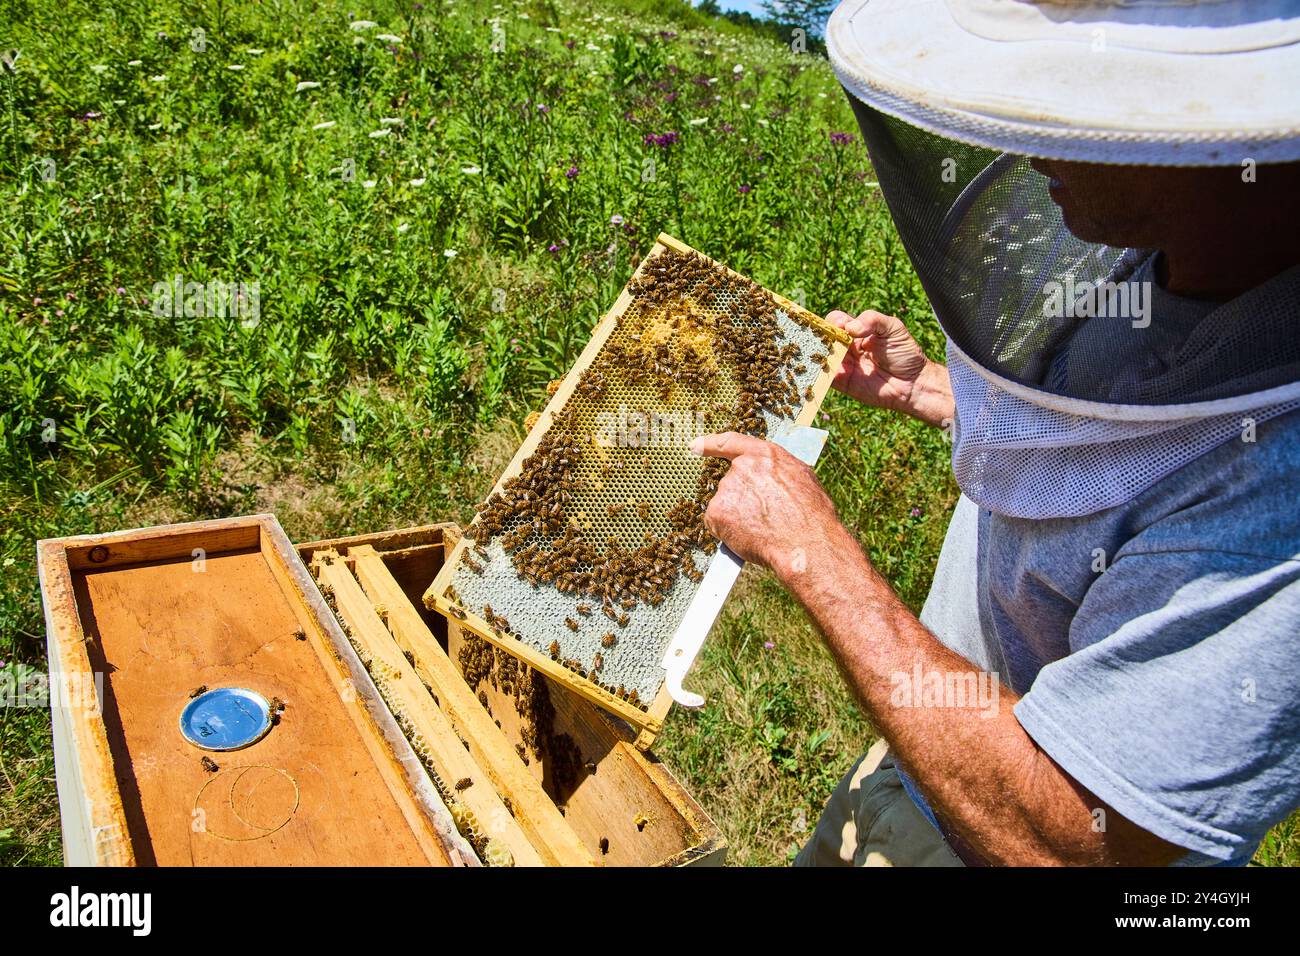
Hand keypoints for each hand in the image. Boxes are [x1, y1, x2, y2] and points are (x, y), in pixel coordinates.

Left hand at [689, 431, 848, 579]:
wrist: (805, 544)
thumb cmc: (812, 516)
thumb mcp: (802, 478)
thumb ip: (779, 472)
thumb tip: (773, 477)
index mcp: (765, 455)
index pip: (731, 442)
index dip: (710, 444)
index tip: (696, 446)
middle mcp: (742, 468)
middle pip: (731, 482)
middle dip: (743, 499)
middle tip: (763, 518)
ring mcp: (727, 489)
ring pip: (725, 505)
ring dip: (736, 516)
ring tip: (762, 530)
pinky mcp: (716, 512)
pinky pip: (717, 523)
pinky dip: (727, 532)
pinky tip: (749, 537)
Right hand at [826, 309, 953, 427]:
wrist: (913, 383)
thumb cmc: (905, 353)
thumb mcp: (893, 328)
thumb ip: (872, 320)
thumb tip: (849, 327)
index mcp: (857, 332)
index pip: (837, 321)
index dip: (833, 321)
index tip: (839, 325)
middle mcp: (847, 347)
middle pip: (825, 338)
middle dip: (820, 337)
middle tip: (824, 339)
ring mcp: (843, 365)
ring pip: (822, 356)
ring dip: (818, 354)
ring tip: (822, 352)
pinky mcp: (843, 382)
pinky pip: (827, 376)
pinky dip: (822, 372)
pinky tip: (825, 367)